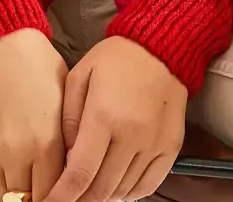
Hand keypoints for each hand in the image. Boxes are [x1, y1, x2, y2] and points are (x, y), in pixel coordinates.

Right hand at [0, 27, 68, 201]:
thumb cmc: (38, 67)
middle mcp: (18, 153)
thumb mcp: (67, 101)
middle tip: (42, 197)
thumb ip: (70, 142)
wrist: (2, 44)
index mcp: (47, 142)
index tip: (62, 199)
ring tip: (21, 198)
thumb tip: (74, 174)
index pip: (54, 197)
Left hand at [42, 36, 187, 201]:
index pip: (80, 174)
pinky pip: (148, 186)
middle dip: (80, 200)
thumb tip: (66, 159)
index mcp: (104, 116)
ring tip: (89, 186)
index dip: (62, 198)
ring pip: (123, 191)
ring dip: (102, 196)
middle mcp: (132, 135)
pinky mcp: (170, 147)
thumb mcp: (80, 76)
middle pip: (101, 190)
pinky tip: (116, 184)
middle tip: (68, 196)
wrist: (161, 45)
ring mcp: (154, 143)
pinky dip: (128, 194)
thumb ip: (69, 119)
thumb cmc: (116, 58)